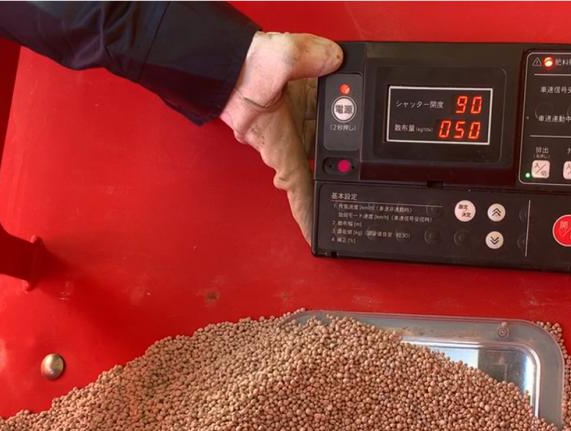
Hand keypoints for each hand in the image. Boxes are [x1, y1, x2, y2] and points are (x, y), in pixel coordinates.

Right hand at [220, 32, 342, 243]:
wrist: (216, 54)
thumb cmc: (237, 67)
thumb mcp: (279, 58)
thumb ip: (312, 59)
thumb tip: (336, 60)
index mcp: (278, 141)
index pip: (297, 187)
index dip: (307, 213)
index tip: (314, 235)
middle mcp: (276, 140)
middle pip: (311, 160)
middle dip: (333, 153)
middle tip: (354, 152)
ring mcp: (276, 126)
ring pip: (309, 133)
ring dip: (327, 120)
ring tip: (343, 104)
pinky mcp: (276, 110)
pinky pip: (303, 115)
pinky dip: (317, 105)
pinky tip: (326, 87)